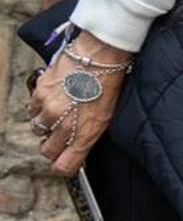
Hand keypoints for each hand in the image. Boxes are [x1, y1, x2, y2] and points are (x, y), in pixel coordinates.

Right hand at [29, 30, 132, 175]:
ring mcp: (49, 109)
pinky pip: (33, 110)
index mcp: (85, 133)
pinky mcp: (40, 93)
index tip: (66, 161)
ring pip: (38, 129)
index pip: (64, 166)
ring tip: (59, 112)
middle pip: (47, 151)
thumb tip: (80, 143)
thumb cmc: (110, 81)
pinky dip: (40, 108)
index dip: (64, 165)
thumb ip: (91, 132)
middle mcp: (64, 125)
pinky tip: (53, 98)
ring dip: (46, 125)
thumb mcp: (108, 114)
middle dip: (53, 147)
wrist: (101, 54)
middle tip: (61, 136)